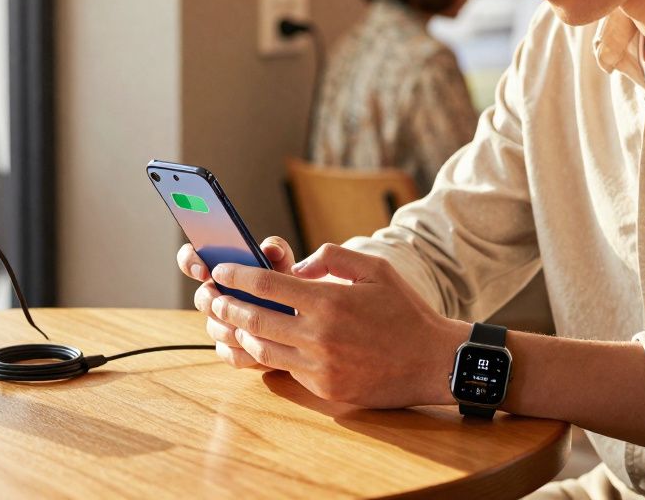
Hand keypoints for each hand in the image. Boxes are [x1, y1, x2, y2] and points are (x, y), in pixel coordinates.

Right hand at [178, 236, 296, 368]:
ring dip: (228, 328)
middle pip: (201, 298)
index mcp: (225, 271)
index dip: (190, 261)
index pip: (192, 258)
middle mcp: (218, 296)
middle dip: (210, 301)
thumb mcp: (285, 264)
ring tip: (250, 329)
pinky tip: (258, 350)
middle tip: (223, 302)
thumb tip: (269, 248)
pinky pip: (226, 352)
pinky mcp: (230, 348)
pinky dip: (241, 352)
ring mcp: (222, 323)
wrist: (302, 321)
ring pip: (213, 327)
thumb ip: (277, 249)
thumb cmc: (289, 287)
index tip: (204, 271)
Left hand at [210, 244, 470, 407]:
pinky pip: (284, 369)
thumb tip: (298, 266)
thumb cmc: (405, 311)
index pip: (267, 286)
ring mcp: (320, 365)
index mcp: (329, 300)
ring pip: (262, 349)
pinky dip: (264, 355)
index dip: (237, 276)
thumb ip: (333, 257)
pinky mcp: (324, 387)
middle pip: (255, 318)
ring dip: (239, 333)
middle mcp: (320, 335)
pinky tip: (255, 344)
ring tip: (226, 320)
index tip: (221, 270)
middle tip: (211, 296)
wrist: (433, 362)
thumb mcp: (376, 269)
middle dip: (227, 305)